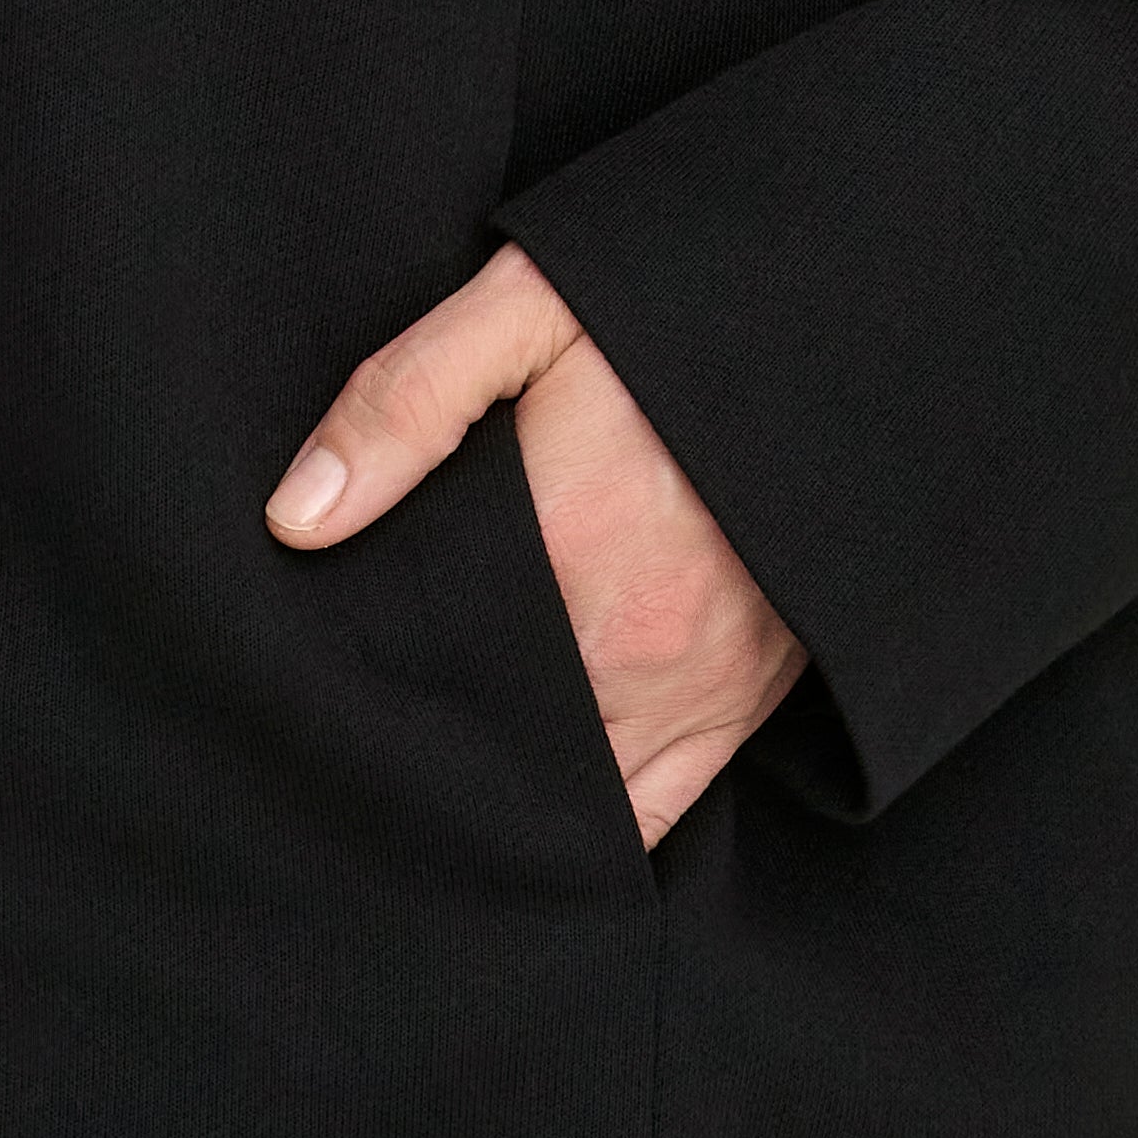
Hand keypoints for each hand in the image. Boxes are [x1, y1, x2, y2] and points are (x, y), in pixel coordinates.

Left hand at [268, 243, 805, 844]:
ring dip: (506, 796)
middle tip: (359, 743)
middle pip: (493, 746)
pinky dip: (593, 829)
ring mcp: (695, 689)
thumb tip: (296, 517)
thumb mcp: (526, 308)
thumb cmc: (671, 316)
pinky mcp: (743, 704)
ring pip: (566, 799)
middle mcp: (630, 646)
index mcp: (561, 553)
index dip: (366, 696)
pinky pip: (651, 812)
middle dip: (428, 751)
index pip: (427, 674)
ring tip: (435, 782)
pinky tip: (536, 824)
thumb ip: (406, 402)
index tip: (320, 698)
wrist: (841, 329)